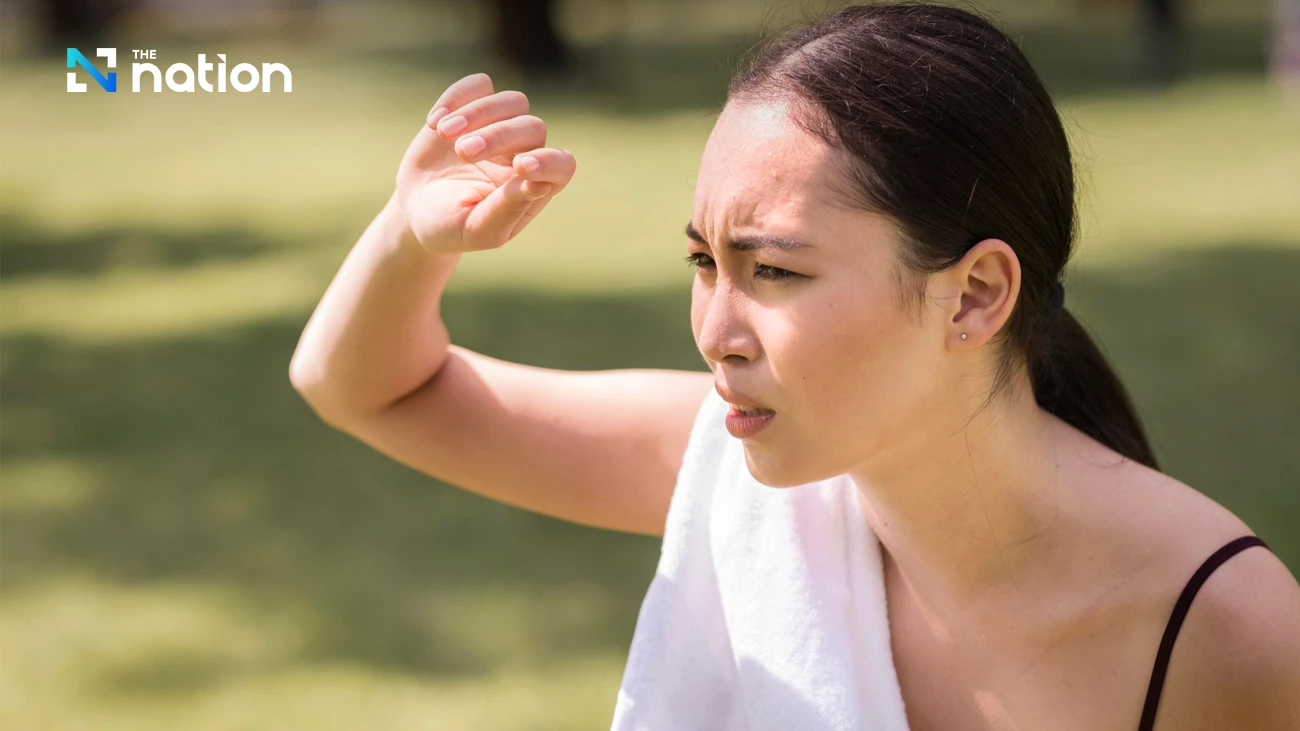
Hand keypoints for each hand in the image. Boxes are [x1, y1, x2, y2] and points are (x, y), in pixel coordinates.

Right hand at [392, 72, 576, 254]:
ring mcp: (502, 126)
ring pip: (513, 101)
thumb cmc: (450, 227)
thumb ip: (506, 210)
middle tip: (463, 152)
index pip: (561, 166)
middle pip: (532, 127)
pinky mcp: (474, 107)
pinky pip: (480, 85)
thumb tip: (538, 184)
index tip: (520, 167)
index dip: (548, 162)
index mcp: (535, 187)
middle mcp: (526, 152)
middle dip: (499, 136)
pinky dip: (457, 97)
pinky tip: (434, 123)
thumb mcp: (475, 229)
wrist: (416, 207)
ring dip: (479, 113)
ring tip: (444, 133)